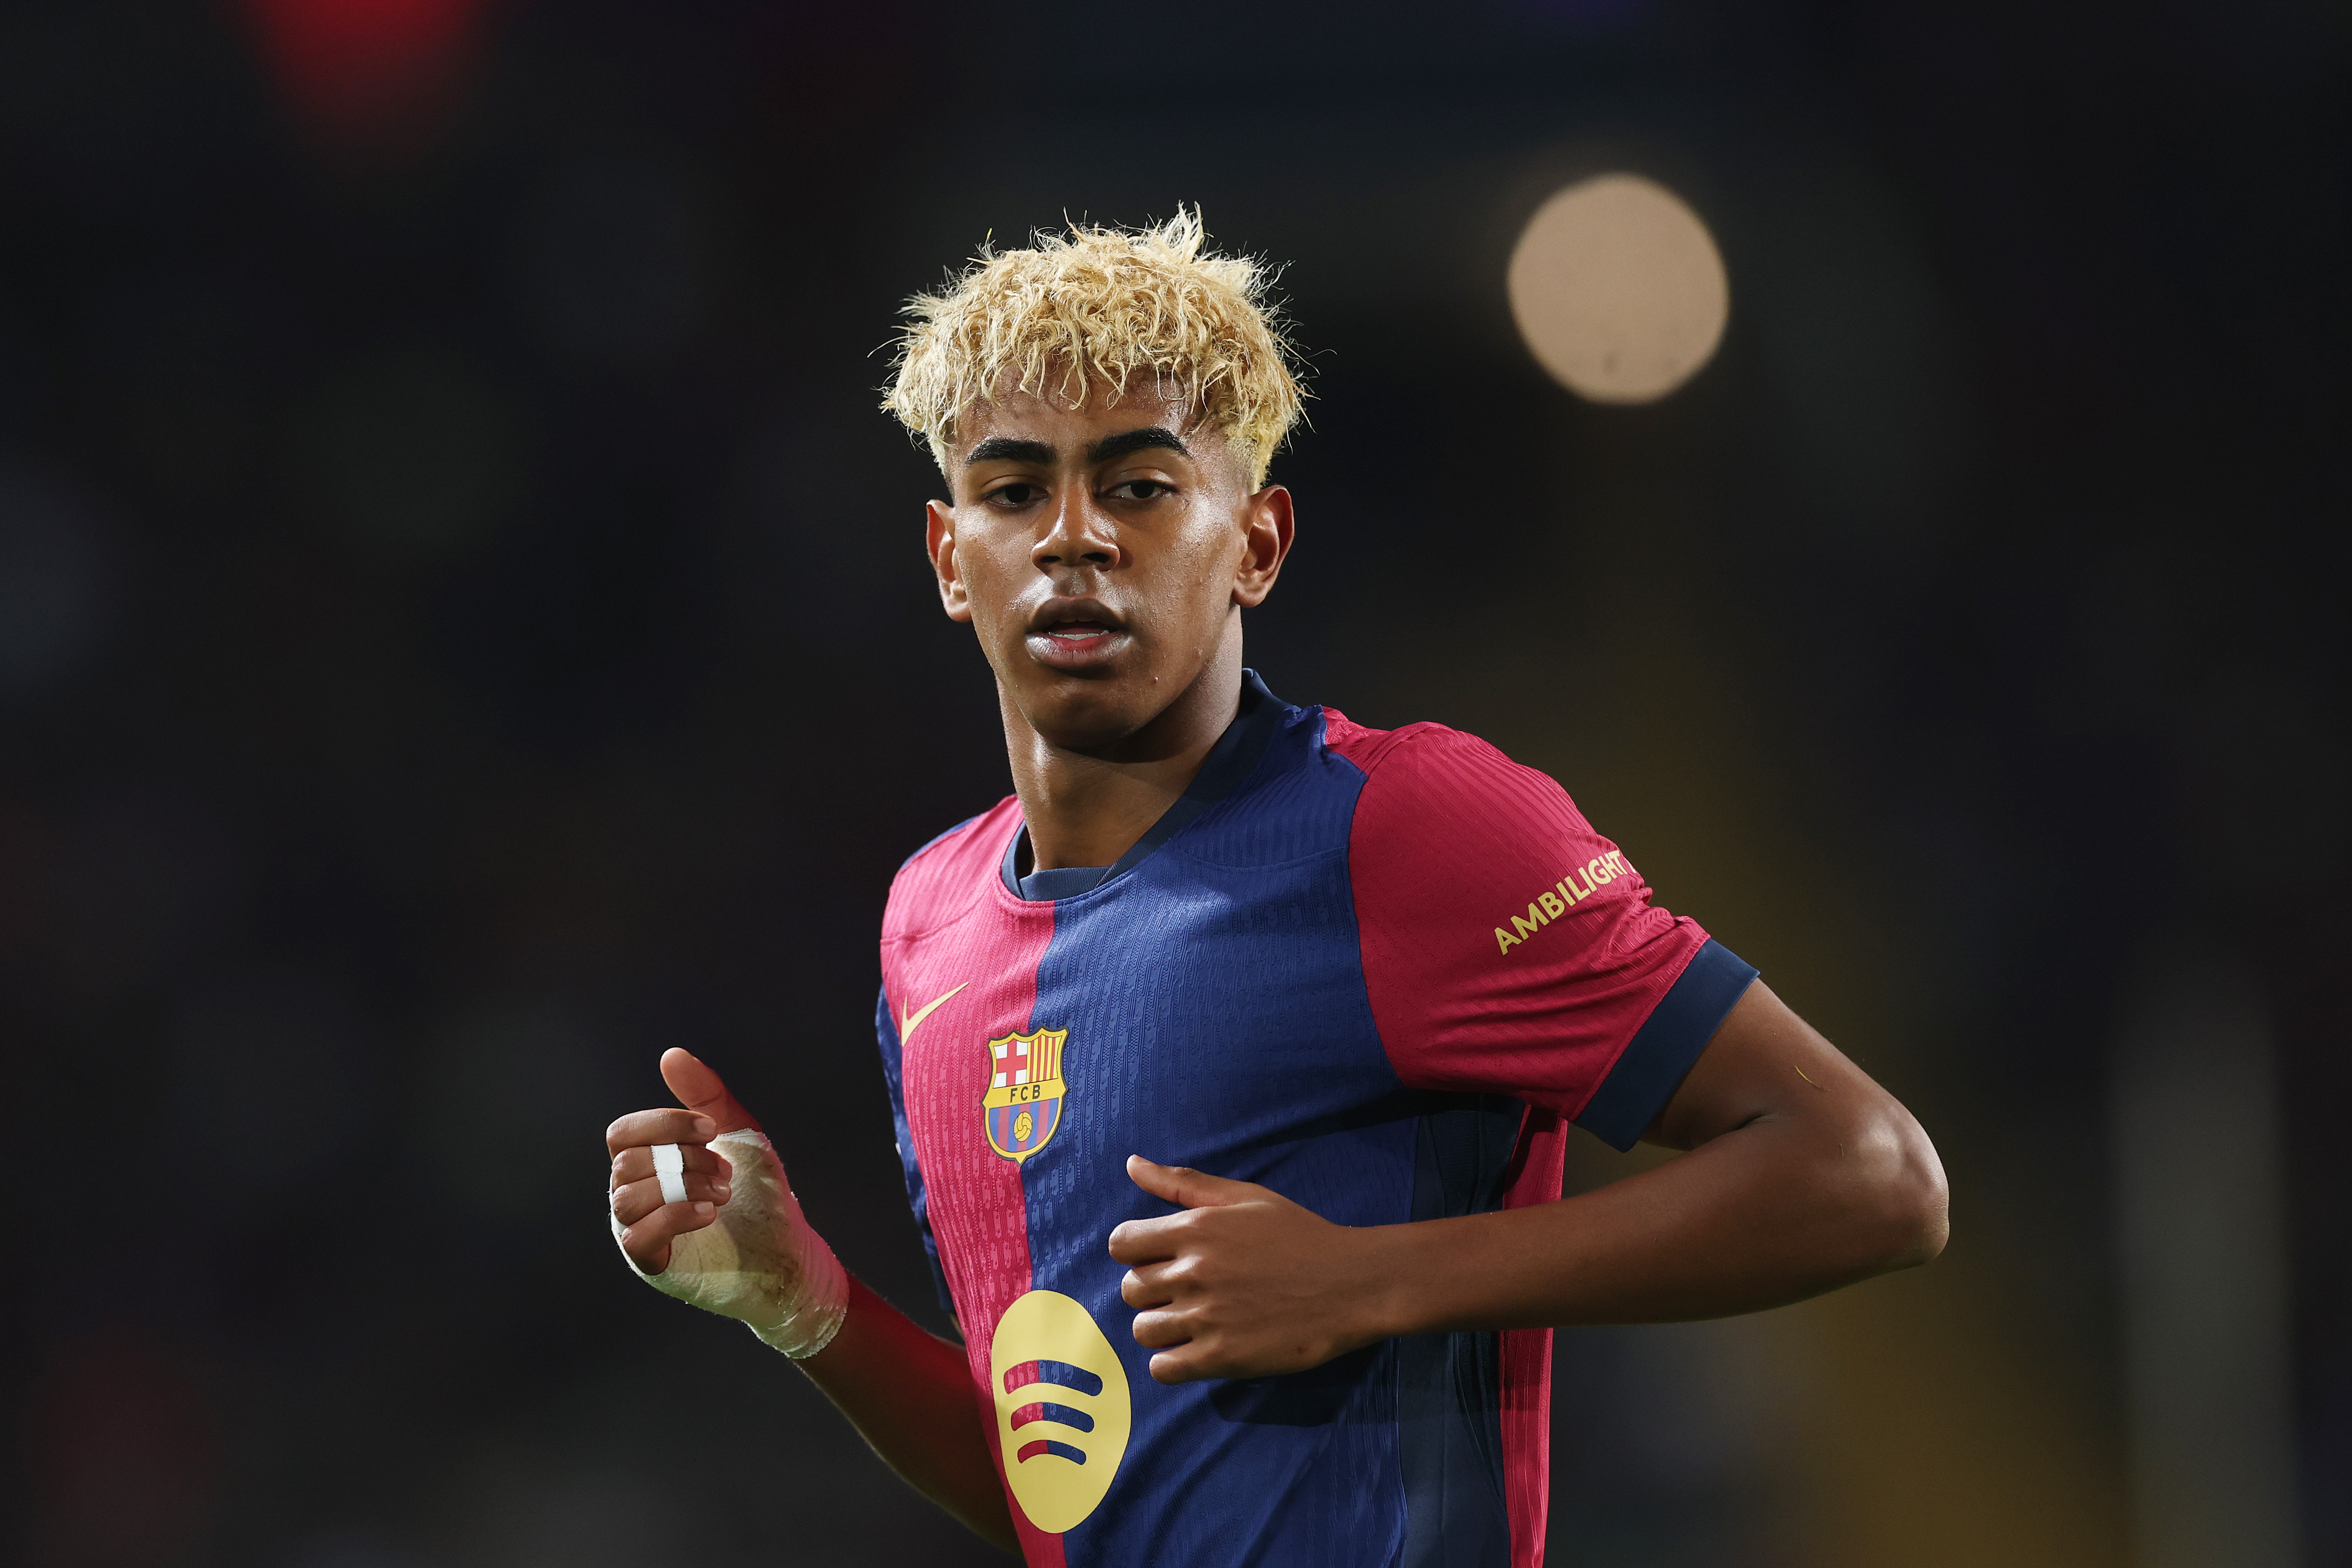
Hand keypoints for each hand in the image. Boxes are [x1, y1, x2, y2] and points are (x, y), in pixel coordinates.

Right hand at [606, 1047, 755, 1272]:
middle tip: (724, 1169)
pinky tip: (710, 1213)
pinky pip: (637, 1236)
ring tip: (724, 1193)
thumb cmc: (758, 1190)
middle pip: (626, 1162)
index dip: (663, 1125)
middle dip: (683, 1158)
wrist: (786, 1245)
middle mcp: (634, 1192)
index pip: (622, 1133)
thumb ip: (705, 1094)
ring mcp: (638, 1228)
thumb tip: (671, 1054)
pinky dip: (674, 1217)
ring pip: (627, 1197)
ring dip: (683, 1187)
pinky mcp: (651, 1262)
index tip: (711, 1129)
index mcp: (648, 1160)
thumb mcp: (736, 1132)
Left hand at [1109, 1156, 1383, 1384]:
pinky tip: (1197, 1348)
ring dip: (1161, 1326)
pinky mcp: (1222, 1357)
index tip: (1160, 1257)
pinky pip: (1163, 1369)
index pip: (1121, 1244)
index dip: (1135, 1252)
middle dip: (1151, 1289)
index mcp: (1195, 1229)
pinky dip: (1172, 1362)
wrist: (1352, 1284)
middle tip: (1186, 1290)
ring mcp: (1206, 1317)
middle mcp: (1193, 1272)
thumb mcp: (1244, 1197)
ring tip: (1194, 1320)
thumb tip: (1131, 1164)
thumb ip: (1183, 1183)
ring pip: (1143, 1330)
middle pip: (1130, 1289)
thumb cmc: (1299, 1235)